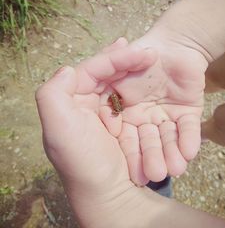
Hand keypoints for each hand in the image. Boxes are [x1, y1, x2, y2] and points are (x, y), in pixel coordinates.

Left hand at [35, 38, 156, 224]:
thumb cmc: (83, 162)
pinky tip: (154, 86)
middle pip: (110, 75)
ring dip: (139, 74)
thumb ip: (53, 94)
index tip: (133, 47)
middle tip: (146, 49)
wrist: (110, 196)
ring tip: (151, 59)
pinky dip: (147, 97)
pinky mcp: (129, 126)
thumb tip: (68, 69)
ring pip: (127, 88)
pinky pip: (139, 106)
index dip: (112, 57)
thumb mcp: (59, 130)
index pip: (92, 71)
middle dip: (127, 61)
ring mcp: (111, 115)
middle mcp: (90, 106)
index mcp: (74, 102)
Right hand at [99, 35, 207, 184]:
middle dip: (152, 157)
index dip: (130, 153)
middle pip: (148, 142)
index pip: (126, 137)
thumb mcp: (113, 75)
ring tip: (175, 168)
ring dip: (171, 153)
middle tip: (156, 175)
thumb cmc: (140, 55)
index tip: (133, 170)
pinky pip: (188, 128)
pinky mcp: (188, 113)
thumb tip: (104, 125)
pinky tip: (189, 152)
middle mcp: (146, 118)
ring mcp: (167, 116)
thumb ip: (104, 96)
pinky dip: (189, 139)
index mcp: (127, 113)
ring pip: (168, 138)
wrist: (173, 43)